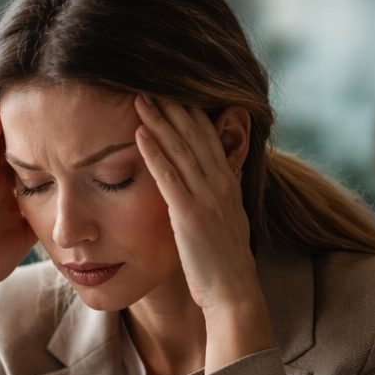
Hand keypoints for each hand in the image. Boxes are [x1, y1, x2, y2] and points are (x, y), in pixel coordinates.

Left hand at [133, 95, 274, 367]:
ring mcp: (207, 199)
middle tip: (150, 81)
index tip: (171, 90)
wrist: (234, 294)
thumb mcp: (222, 221)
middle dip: (173, 106)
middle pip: (195, 135)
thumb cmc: (222, 264)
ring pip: (182, 150)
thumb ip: (213, 197)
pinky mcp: (191, 216)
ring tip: (139, 98)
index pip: (208, 137)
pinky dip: (155, 154)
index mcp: (228, 184)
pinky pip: (170, 178)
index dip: (190, 112)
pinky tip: (140, 134)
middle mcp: (220, 185)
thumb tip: (201, 183)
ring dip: (160, 121)